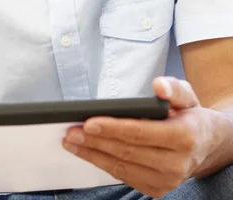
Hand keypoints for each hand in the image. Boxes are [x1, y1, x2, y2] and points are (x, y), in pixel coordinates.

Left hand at [63, 77, 215, 197]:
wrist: (205, 145)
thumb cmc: (189, 115)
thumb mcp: (187, 94)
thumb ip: (172, 87)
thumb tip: (158, 86)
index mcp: (183, 137)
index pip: (140, 133)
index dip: (112, 128)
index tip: (89, 122)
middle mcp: (176, 163)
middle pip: (127, 151)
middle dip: (95, 141)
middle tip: (71, 131)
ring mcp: (166, 180)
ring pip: (122, 167)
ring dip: (93, 154)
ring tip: (72, 142)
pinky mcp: (157, 189)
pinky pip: (124, 176)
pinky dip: (103, 164)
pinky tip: (88, 152)